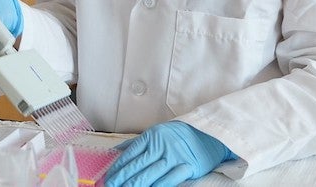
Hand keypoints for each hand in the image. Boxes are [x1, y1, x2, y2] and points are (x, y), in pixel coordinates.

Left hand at [102, 121, 234, 186]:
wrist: (207, 135)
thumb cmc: (178, 135)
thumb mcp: (156, 133)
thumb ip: (137, 143)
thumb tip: (117, 151)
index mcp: (151, 137)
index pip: (130, 154)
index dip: (118, 167)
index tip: (108, 177)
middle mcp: (160, 146)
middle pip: (137, 165)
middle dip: (122, 178)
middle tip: (111, 186)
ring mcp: (173, 156)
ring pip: (150, 174)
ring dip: (136, 184)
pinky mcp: (187, 167)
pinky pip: (168, 180)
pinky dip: (157, 186)